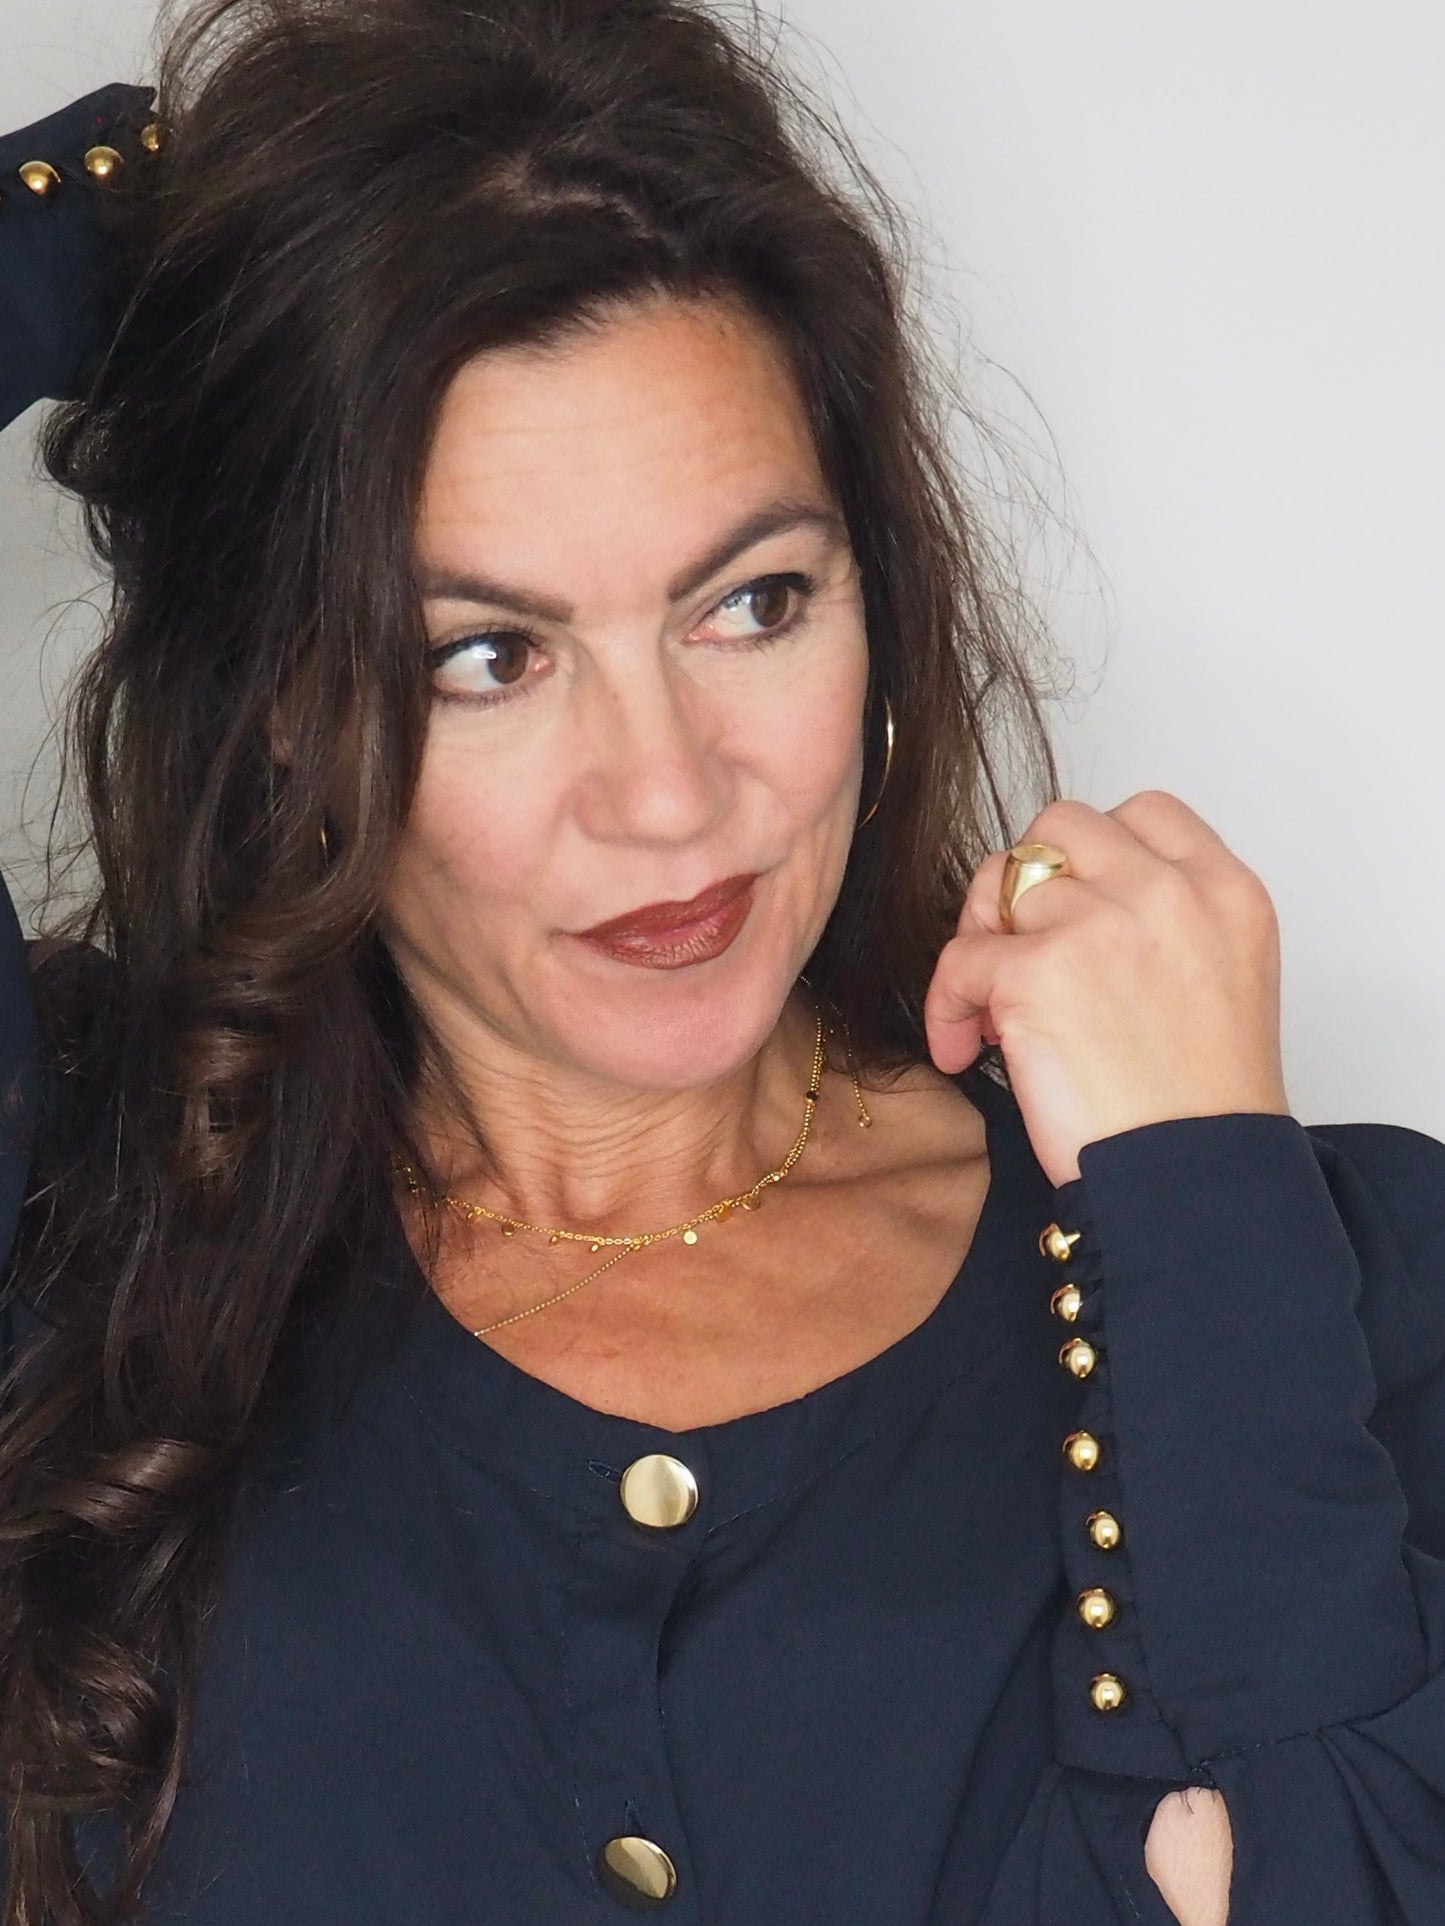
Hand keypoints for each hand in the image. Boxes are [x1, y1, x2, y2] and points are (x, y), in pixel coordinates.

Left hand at [923, 791, 1290, 1186]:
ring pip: (1002, 882)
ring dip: (985, 942)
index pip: (1144, 812)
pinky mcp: (1037, 970)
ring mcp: (1100, 924)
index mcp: (1224, 890)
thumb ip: (1166, 923)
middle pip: (1060, 826)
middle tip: (1018, 947)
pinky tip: (966, 1048)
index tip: (1077, 905)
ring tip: (998, 1014)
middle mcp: (1167, 891)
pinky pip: (961, 958)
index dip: (1094, 852)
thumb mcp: (1224, 980)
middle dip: (1026, 882)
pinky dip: (949, 1004)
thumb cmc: (1203, 1107)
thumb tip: (1071, 906)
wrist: (1195, 1179)